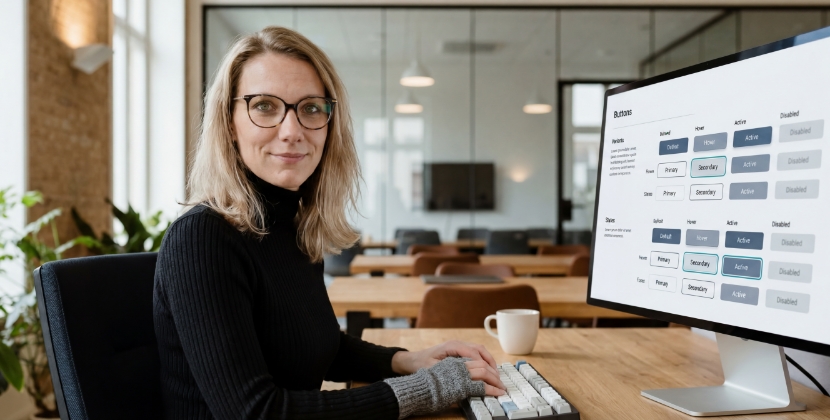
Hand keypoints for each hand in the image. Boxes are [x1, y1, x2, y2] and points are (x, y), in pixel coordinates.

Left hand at [391, 340, 505, 395]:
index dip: (483, 365)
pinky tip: (487, 371)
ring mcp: (460, 346)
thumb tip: (463, 376)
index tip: (490, 376)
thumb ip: (447, 371)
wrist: (412, 360)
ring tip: (495, 375)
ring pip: (480, 350)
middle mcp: (458, 344)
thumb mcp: (432, 370)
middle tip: (497, 377)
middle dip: (490, 363)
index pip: (473, 353)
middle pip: (480, 350)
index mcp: (452, 346)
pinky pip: (476, 353)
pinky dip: (484, 361)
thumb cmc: (421, 364)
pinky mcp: (460, 351)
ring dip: (489, 361)